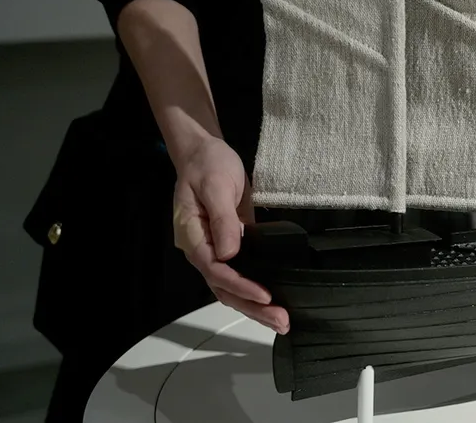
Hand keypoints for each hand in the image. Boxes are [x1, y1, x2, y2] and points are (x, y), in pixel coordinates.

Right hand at [172, 135, 289, 332]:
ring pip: (231, 287)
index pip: (215, 271)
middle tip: (282, 322)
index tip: (264, 294)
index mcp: (193, 237)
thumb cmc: (208, 165)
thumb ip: (222, 220)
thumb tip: (230, 252)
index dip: (240, 285)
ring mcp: (215, 250)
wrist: (205, 153)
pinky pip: (241, 274)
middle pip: (224, 288)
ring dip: (255, 306)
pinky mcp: (230, 245)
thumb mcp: (216, 186)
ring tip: (282, 321)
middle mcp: (202, 250)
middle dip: (252, 307)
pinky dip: (254, 289)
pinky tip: (274, 300)